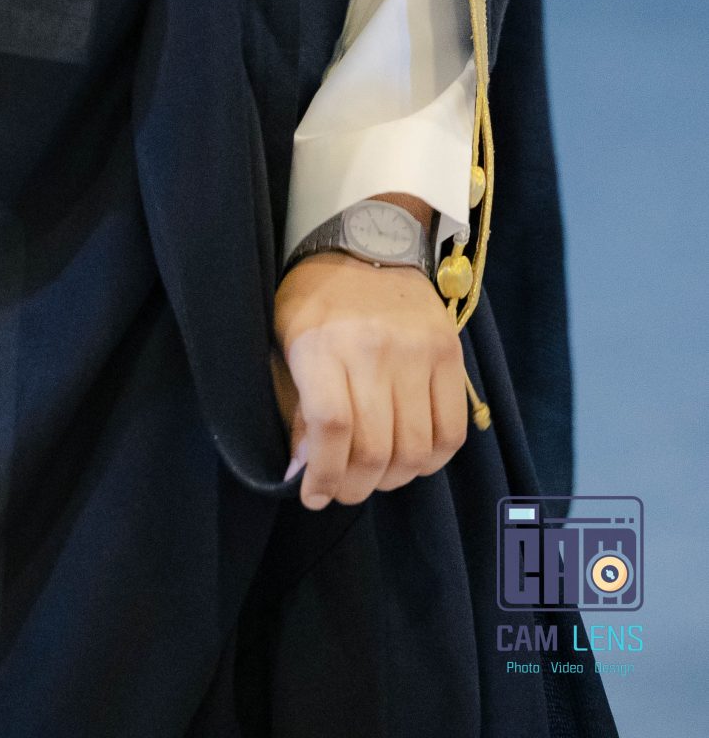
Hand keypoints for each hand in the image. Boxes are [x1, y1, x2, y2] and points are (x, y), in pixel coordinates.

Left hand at [271, 222, 466, 509]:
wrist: (368, 242)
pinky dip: (432, 460)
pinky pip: (452, 432)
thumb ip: (295, 407)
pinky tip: (411, 458)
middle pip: (376, 448)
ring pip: (415, 450)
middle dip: (355, 486)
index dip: (325, 475)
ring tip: (375, 475)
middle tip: (344, 490)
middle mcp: (373, 349)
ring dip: (393, 479)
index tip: (313, 496)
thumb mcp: (286, 342)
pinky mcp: (450, 354)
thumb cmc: (314, 298)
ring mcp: (417, 352)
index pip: (333, 427)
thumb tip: (305, 474)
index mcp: (322, 343)